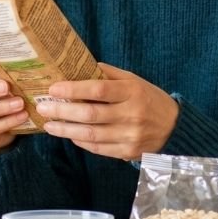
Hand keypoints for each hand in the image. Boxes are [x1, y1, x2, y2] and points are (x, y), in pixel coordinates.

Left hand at [36, 63, 178, 160]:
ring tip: (49, 124)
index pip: (98, 90)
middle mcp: (131, 114)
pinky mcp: (127, 152)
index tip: (53, 88)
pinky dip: (80, 141)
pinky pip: (97, 148)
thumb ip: (108, 74)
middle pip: (90, 115)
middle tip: (43, 108)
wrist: (174, 128)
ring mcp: (129, 136)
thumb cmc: (149, 99)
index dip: (73, 89)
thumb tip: (78, 66)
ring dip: (65, 130)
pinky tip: (69, 134)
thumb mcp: (134, 80)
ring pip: (90, 135)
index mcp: (132, 92)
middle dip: (62, 111)